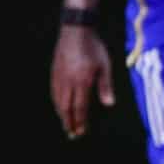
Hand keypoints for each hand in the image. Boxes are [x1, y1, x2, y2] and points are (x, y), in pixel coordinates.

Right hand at [51, 24, 116, 138]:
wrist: (76, 30)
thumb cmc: (94, 47)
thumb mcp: (105, 65)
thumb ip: (106, 86)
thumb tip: (109, 104)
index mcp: (82, 81)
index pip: (80, 107)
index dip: (80, 121)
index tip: (81, 132)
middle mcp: (68, 82)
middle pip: (66, 107)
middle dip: (69, 122)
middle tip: (71, 134)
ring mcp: (59, 77)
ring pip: (58, 101)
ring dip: (62, 114)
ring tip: (65, 123)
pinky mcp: (54, 71)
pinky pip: (54, 92)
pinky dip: (57, 103)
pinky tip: (59, 106)